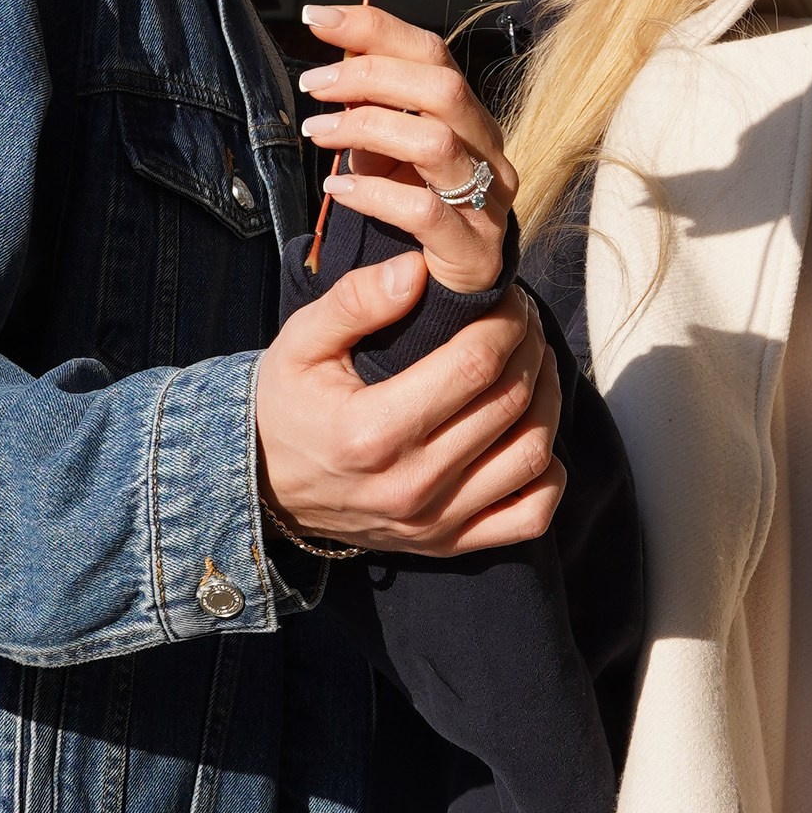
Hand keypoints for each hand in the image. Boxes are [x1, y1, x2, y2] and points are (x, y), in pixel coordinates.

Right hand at [255, 254, 563, 556]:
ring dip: (547, 402)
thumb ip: (354, 300)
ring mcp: (433, 521)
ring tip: (533, 366)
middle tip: (522, 321)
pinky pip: (529, 517)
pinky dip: (546, 474)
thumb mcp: (300, 342)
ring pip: (530, 455)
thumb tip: (418, 268)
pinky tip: (528, 435)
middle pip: (509, 403)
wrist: (264, 486)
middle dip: (529, 348)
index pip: (474, 365)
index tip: (507, 298)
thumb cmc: (287, 405)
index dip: (505, 322)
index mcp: (372, 432)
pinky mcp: (448, 544)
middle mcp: (409, 484)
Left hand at [300, 0, 514, 294]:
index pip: (432, 53)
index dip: (375, 29)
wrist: (447, 297)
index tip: (318, 19)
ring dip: (366, 129)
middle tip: (314, 85)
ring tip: (318, 134)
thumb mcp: (389, 154)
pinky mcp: (472, 249)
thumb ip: (372, 112)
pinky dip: (373, 194)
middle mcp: (486, 151)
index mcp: (467, 118)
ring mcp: (487, 200)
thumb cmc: (417, 217)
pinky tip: (338, 190)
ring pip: (434, 142)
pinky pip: (422, 210)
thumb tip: (334, 65)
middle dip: (369, 75)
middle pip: (441, 88)